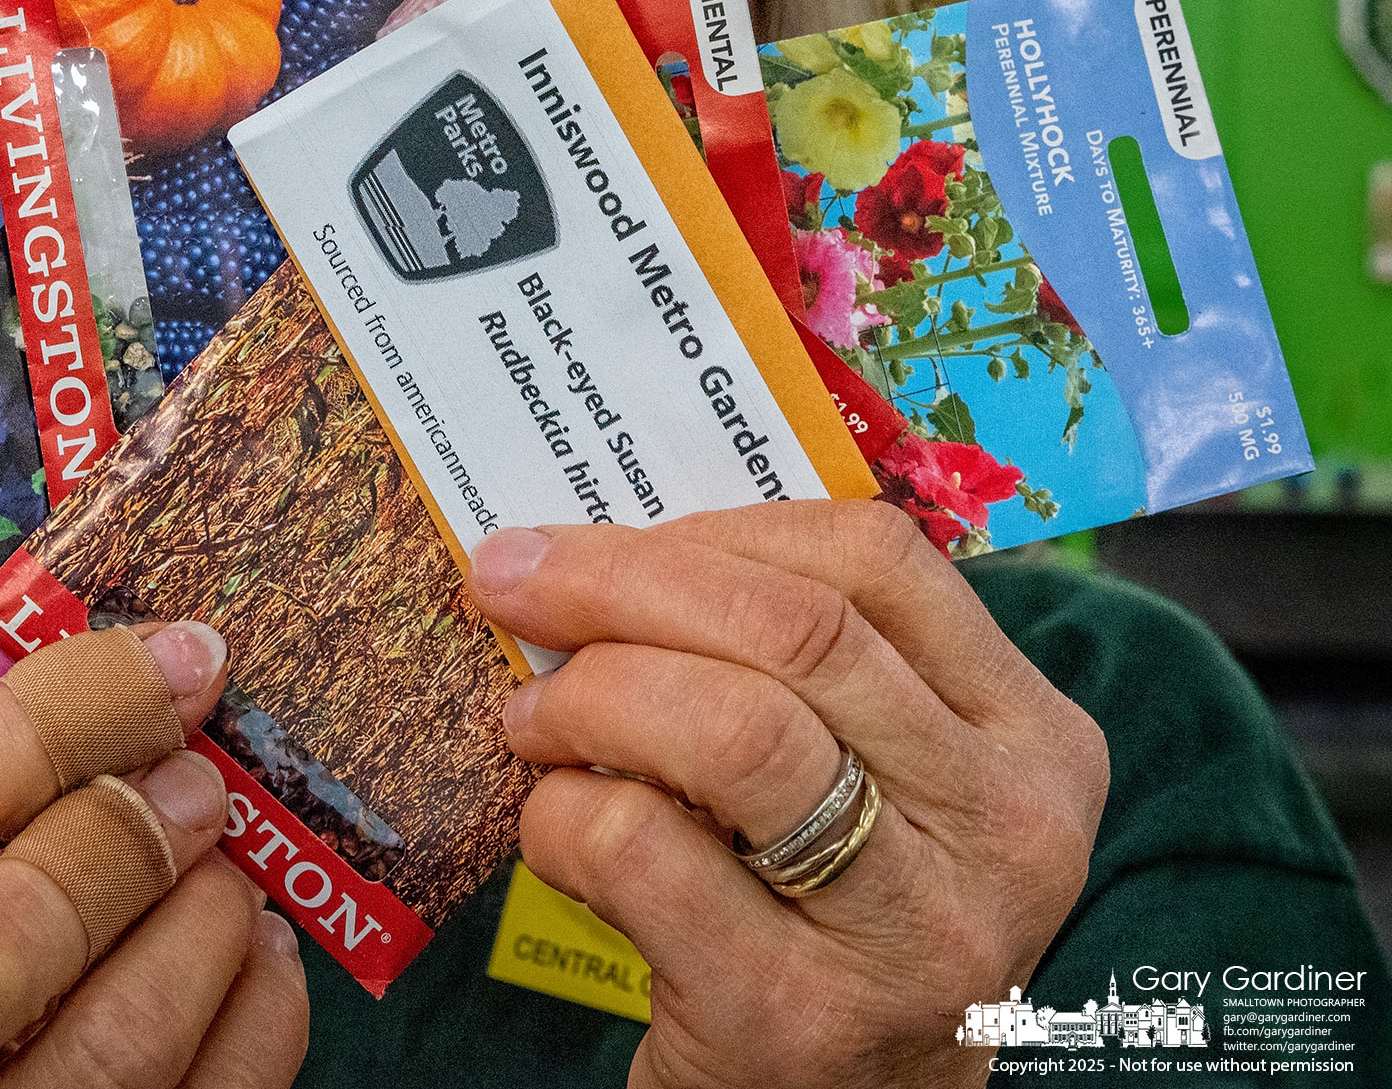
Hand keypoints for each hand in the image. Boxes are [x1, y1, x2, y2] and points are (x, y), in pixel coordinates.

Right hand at [0, 621, 308, 1088]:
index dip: (73, 704)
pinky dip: (262, 1007)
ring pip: (124, 1037)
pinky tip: (254, 954)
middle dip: (133, 830)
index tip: (176, 660)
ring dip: (210, 919)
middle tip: (201, 781)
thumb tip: (153, 678)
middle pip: (10, 932)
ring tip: (224, 874)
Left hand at [468, 501, 1107, 1088]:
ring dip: (592, 694)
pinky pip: (642, 850)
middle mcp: (1004, 831)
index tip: (605, 535)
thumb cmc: (844, 914)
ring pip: (730, 729)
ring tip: (531, 715)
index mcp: (1035, 739)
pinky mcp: (795, 1018)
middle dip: (619, 581)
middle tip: (512, 582)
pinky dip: (564, 814)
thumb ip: (806, 666)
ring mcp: (912, 933)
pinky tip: (558, 825)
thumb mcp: (885, 780)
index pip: (877, 562)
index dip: (717, 528)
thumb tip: (616, 545)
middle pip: (793, 631)